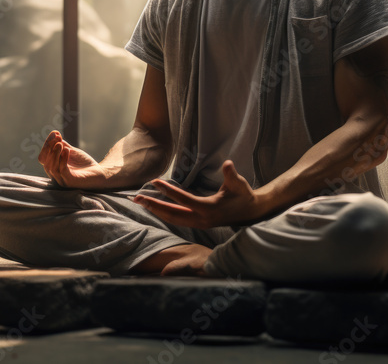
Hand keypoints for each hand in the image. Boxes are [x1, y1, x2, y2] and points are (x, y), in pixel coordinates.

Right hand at [37, 131, 108, 188]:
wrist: (100, 173)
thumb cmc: (85, 164)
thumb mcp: (72, 152)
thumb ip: (63, 145)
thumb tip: (55, 135)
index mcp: (53, 167)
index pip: (43, 157)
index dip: (47, 144)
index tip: (56, 133)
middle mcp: (55, 175)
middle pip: (44, 161)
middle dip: (49, 147)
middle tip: (58, 137)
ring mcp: (62, 180)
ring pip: (51, 167)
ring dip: (54, 153)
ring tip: (60, 144)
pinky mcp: (70, 182)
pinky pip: (62, 171)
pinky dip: (63, 160)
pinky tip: (67, 151)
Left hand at [132, 160, 265, 227]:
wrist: (251, 212)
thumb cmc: (243, 195)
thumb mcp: (239, 184)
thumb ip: (231, 175)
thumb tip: (227, 163)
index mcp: (209, 209)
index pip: (183, 199)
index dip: (168, 191)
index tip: (155, 182)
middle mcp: (201, 219)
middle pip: (173, 214)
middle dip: (154, 206)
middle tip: (137, 198)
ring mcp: (199, 224)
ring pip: (173, 219)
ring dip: (156, 211)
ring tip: (141, 202)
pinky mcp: (199, 224)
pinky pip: (177, 220)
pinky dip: (165, 214)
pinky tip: (155, 208)